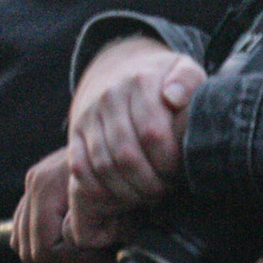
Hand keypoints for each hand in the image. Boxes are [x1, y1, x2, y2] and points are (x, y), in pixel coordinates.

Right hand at [12, 149, 115, 262]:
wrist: (111, 128)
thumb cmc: (116, 160)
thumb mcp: (118, 195)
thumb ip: (107, 224)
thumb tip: (107, 253)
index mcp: (46, 188)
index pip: (45, 249)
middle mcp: (33, 186)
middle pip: (32, 251)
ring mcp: (31, 187)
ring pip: (23, 243)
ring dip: (55, 256)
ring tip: (86, 256)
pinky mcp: (35, 190)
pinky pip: (24, 229)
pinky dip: (43, 241)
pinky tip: (72, 243)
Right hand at [65, 37, 205, 246]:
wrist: (116, 67)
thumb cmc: (161, 79)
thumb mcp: (183, 69)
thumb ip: (187, 80)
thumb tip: (173, 98)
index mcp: (140, 83)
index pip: (153, 135)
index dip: (168, 163)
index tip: (179, 173)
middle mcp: (109, 97)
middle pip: (127, 156)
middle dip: (149, 183)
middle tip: (163, 190)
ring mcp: (89, 115)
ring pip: (103, 166)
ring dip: (127, 191)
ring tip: (146, 195)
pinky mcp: (75, 132)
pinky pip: (80, 168)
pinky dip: (98, 189)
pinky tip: (120, 194)